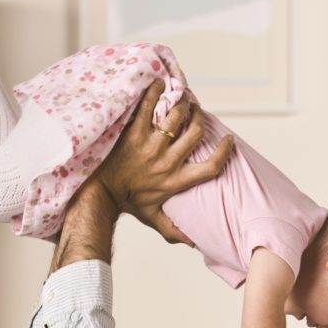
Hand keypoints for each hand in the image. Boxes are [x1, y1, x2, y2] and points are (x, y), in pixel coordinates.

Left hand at [90, 80, 234, 244]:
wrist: (99, 192)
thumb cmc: (126, 202)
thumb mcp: (152, 217)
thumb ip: (173, 230)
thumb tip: (193, 244)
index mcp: (175, 181)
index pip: (210, 168)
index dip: (223, 152)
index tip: (228, 140)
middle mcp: (166, 163)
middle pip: (195, 133)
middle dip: (199, 117)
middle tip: (196, 111)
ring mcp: (150, 147)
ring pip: (176, 117)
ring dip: (182, 103)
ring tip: (180, 99)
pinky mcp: (133, 134)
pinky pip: (147, 107)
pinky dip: (154, 91)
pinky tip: (159, 83)